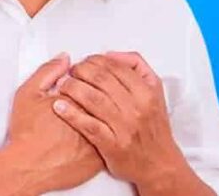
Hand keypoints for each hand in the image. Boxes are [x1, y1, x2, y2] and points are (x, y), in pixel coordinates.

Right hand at [7, 52, 103, 192]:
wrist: (28, 167)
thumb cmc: (27, 133)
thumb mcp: (29, 93)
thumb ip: (48, 71)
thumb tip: (64, 59)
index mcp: (77, 100)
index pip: (95, 79)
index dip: (90, 75)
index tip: (82, 76)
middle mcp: (92, 119)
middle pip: (107, 97)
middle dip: (100, 90)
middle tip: (87, 92)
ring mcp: (98, 139)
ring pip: (112, 118)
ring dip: (105, 110)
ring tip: (90, 109)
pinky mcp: (99, 158)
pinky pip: (110, 139)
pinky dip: (105, 131)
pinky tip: (94, 127)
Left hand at [52, 52, 186, 189]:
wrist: (159, 164)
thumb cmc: (153, 127)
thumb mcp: (155, 90)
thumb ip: (136, 66)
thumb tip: (111, 55)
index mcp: (146, 92)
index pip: (115, 67)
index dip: (95, 60)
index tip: (84, 61)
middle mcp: (137, 108)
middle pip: (101, 79)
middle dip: (80, 71)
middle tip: (70, 72)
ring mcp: (124, 127)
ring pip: (93, 99)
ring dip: (72, 88)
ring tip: (62, 85)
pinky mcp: (112, 145)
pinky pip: (88, 125)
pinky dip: (71, 114)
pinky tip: (59, 106)